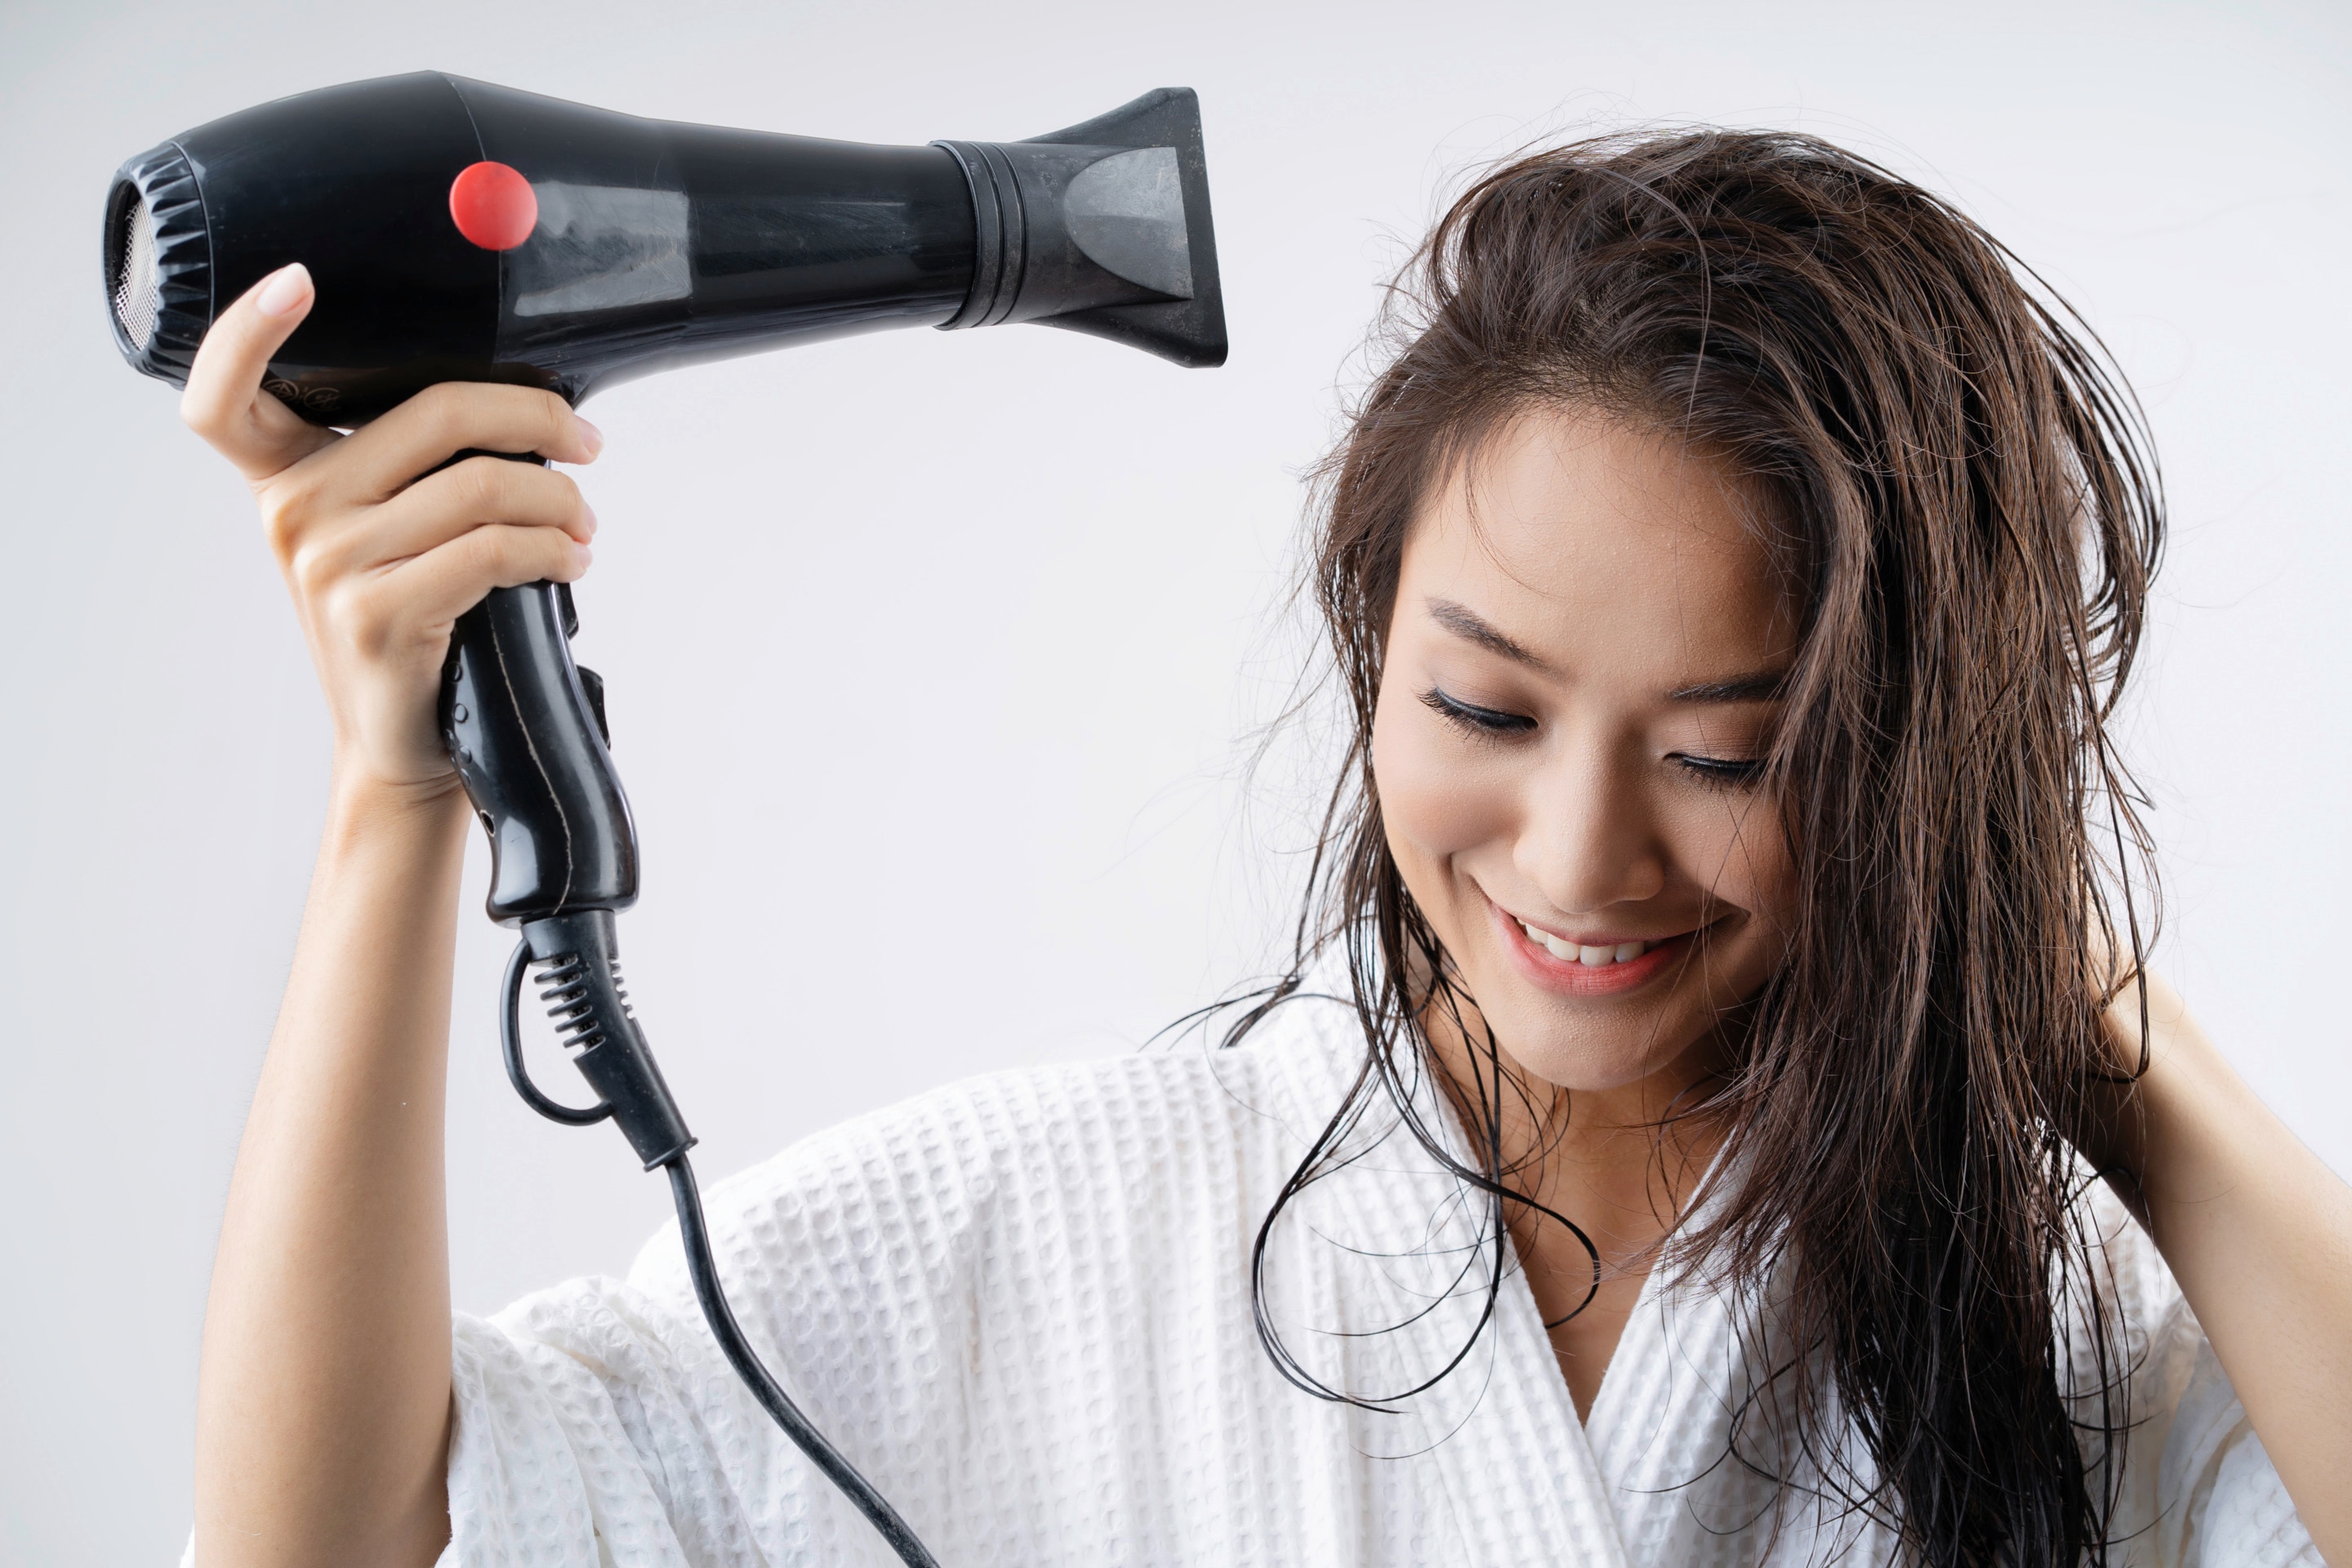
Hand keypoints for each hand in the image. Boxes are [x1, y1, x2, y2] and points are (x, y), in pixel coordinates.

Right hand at [180, 263, 601, 800]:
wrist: (404, 742)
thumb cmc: (414, 622)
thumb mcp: (385, 535)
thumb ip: (411, 468)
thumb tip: (525, 405)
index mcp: (283, 478)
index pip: (224, 397)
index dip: (248, 328)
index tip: (300, 279)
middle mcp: (294, 513)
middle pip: (434, 413)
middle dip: (537, 417)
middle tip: (587, 444)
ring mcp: (331, 565)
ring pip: (483, 485)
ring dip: (561, 499)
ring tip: (584, 523)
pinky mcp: (380, 615)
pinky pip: (493, 550)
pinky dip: (552, 548)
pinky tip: (570, 560)